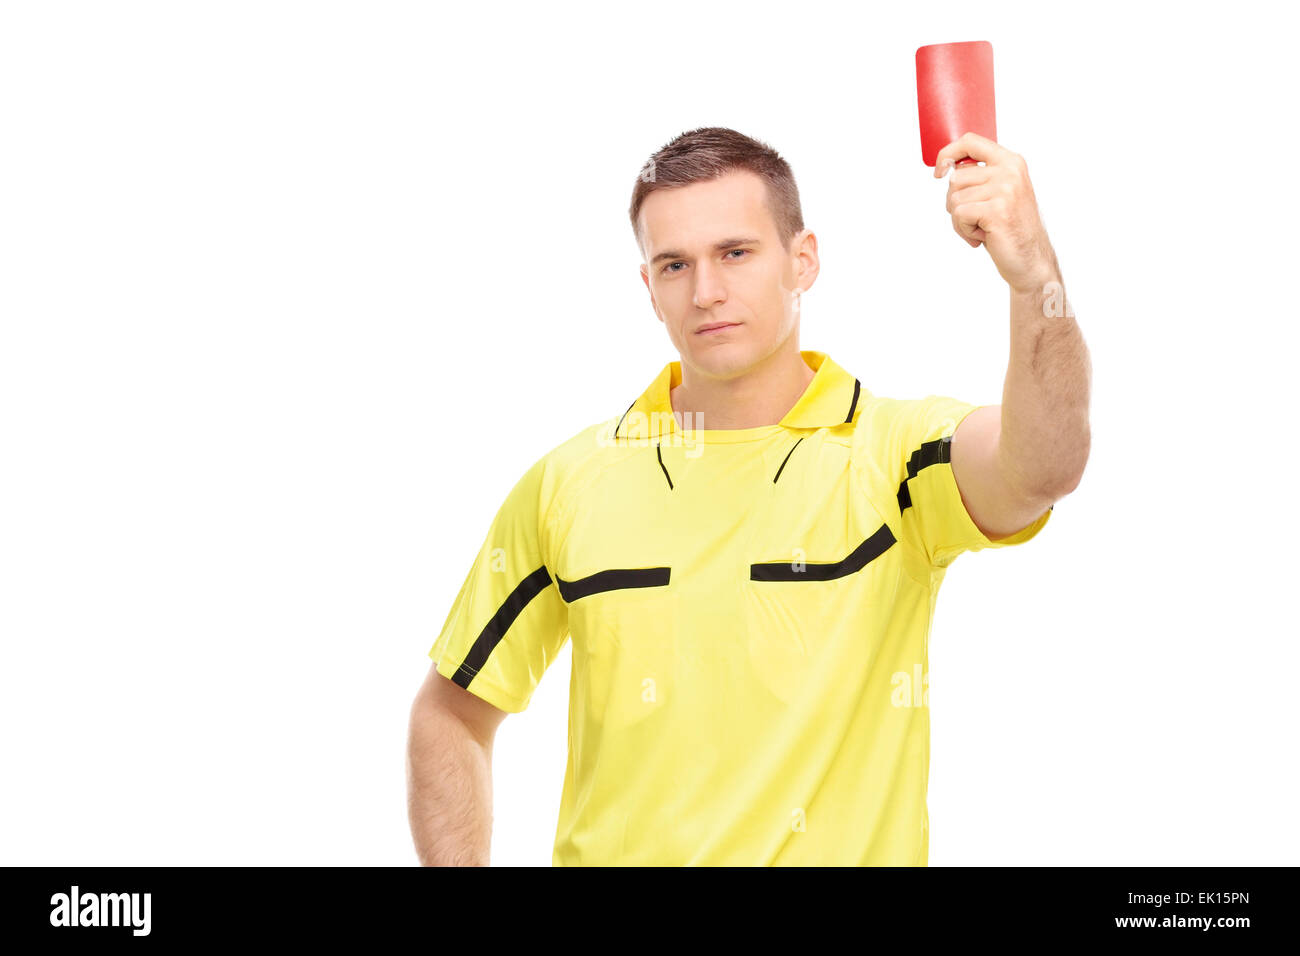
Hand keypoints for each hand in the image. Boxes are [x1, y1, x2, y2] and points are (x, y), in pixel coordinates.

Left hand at [935, 132, 1057, 293]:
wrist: (1031, 260)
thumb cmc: (1009, 229)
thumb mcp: (998, 194)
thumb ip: (980, 177)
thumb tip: (947, 167)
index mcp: (1011, 161)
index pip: (970, 141)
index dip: (948, 153)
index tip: (939, 172)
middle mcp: (1010, 170)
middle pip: (956, 178)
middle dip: (956, 203)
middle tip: (975, 219)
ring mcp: (1005, 189)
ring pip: (954, 198)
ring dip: (960, 220)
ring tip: (981, 228)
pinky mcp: (997, 209)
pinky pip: (959, 215)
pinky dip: (964, 230)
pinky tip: (982, 236)